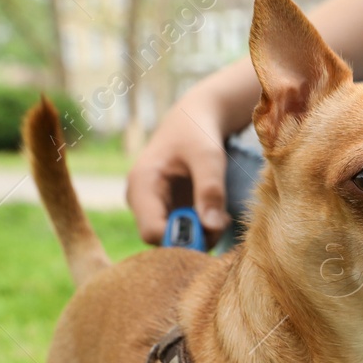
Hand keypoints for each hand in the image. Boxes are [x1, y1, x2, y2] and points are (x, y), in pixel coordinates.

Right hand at [126, 97, 231, 245]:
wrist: (194, 120)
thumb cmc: (199, 133)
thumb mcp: (209, 157)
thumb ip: (210, 190)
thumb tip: (212, 228)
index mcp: (141, 185)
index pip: (152, 233)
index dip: (182, 239)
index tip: (212, 228)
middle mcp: (140, 201)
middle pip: (163, 242)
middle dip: (195, 239)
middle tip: (223, 222)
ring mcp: (151, 208)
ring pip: (174, 242)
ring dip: (202, 237)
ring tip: (222, 215)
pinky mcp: (165, 212)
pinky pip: (182, 234)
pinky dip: (202, 231)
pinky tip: (215, 214)